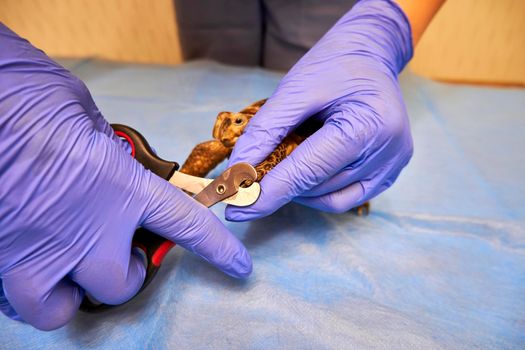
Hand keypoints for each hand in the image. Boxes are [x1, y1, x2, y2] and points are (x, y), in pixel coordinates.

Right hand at [0, 24, 250, 329]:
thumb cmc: (27, 96)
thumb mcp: (88, 117)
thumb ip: (109, 152)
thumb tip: (112, 165)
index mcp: (121, 188)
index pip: (187, 227)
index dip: (218, 251)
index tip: (238, 267)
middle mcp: (88, 229)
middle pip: (122, 282)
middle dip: (125, 269)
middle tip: (116, 247)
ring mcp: (41, 251)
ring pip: (72, 305)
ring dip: (79, 290)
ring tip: (74, 266)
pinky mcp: (1, 259)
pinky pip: (26, 303)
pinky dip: (36, 294)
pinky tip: (34, 266)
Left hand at [226, 0, 413, 220]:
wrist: (371, 54)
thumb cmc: (334, 64)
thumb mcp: (295, 88)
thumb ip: (266, 131)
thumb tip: (238, 170)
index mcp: (366, 126)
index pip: (307, 172)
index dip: (267, 194)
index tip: (236, 209)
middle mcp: (386, 152)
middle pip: (317, 187)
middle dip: (279, 187)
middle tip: (250, 177)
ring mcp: (391, 166)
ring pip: (330, 199)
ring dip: (299, 189)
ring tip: (284, 162)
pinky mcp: (389, 173)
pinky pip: (346, 198)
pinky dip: (318, 192)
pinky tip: (305, 172)